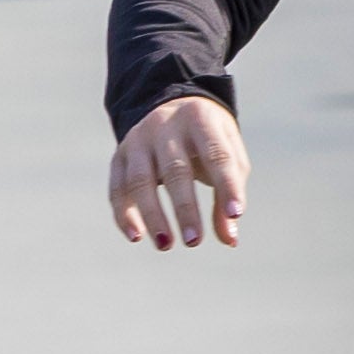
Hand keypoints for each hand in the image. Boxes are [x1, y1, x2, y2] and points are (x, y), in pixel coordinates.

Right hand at [107, 97, 251, 250]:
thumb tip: (230, 240)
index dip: (227, 185)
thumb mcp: (229, 157)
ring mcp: (138, 140)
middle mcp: (166, 127)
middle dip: (185, 208)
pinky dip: (124, 214)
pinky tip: (137, 237)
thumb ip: (230, 194)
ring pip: (140, 180)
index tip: (236, 214)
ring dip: (152, 215)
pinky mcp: (119, 155)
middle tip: (194, 241)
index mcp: (202, 121)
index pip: (217, 155)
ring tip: (166, 245)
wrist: (173, 108)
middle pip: (175, 170)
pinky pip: (117, 188)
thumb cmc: (210, 142)